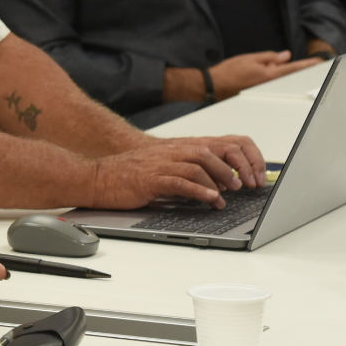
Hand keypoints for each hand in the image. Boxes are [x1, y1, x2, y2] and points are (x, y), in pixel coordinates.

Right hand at [86, 133, 263, 209]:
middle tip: (243, 186)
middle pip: (209, 153)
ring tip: (228, 196)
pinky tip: (211, 199)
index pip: (214, 145)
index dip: (235, 158)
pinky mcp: (151, 179)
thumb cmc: (126, 177)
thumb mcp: (160, 170)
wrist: (97, 179)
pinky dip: (199, 191)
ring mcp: (161, 164)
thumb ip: (184, 175)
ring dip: (217, 181)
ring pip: (198, 165)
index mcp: (174, 149)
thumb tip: (212, 190)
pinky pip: (181, 182)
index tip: (249, 174)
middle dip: (231, 169)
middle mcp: (170, 152)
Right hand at [208, 50, 322, 99]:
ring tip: (259, 68)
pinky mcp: (257, 93)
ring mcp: (264, 90)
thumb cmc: (230, 71)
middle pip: (287, 75)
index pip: (294, 68)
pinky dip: (268, 77)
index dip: (308, 65)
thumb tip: (285, 56)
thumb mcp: (251, 58)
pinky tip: (256, 73)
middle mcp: (269, 84)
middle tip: (288, 64)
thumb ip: (270, 57)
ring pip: (277, 79)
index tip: (319, 63)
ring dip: (276, 73)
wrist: (215, 85)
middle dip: (290, 68)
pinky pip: (268, 84)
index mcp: (270, 74)